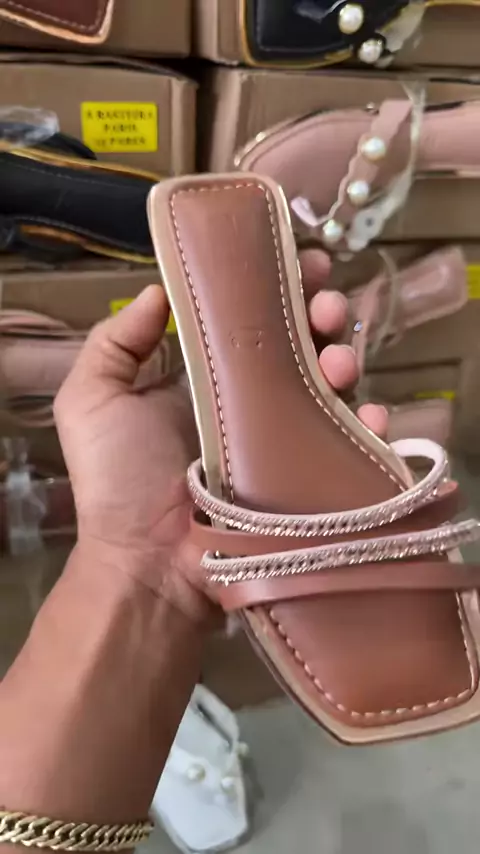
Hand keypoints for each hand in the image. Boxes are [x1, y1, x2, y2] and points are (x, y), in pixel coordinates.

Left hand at [54, 251, 387, 621]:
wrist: (148, 563)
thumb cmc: (117, 479)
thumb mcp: (93, 400)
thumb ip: (116, 342)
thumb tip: (158, 289)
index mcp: (203, 376)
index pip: (247, 318)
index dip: (276, 286)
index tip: (299, 260)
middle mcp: (246, 400)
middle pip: (298, 343)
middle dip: (322, 313)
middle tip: (328, 305)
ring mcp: (279, 439)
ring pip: (328, 385)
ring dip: (345, 359)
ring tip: (340, 361)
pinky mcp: (304, 476)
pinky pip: (346, 443)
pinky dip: (368, 425)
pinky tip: (368, 414)